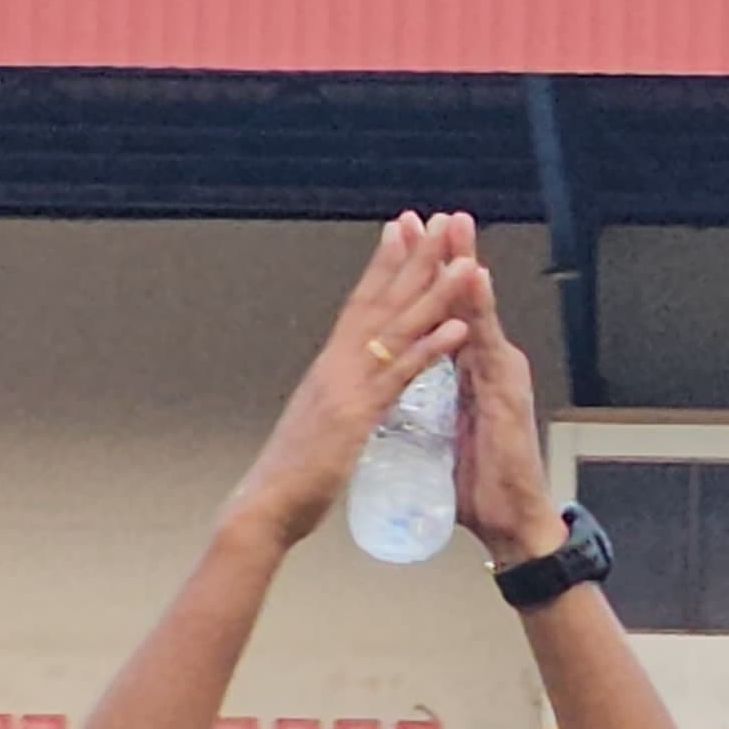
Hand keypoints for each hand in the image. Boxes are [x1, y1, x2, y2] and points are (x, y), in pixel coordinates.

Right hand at [219, 215, 475, 550]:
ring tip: (464, 262)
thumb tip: (343, 394)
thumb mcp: (318, 426)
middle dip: (411, 259)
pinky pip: (400, 375)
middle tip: (436, 221)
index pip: (360, 305)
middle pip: (380, 301)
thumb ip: (335, 403)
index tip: (401, 230)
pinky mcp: (357, 416)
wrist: (264, 507)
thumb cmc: (291, 477)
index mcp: (328, 368)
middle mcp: (335, 366)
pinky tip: (456, 327)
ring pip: (397, 328)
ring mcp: (346, 387)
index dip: (382, 266)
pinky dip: (430, 349)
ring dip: (433, 292)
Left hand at [435, 214, 571, 563]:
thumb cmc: (483, 488)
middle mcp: (488, 365)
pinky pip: (489, 342)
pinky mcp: (507, 391)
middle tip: (435, 214)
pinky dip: (480, 307)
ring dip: (466, 265)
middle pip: (464, 302)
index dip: (427, 281)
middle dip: (449, 256)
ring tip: (455, 227)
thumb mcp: (446, 437)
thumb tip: (409, 401)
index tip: (410, 244)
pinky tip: (473, 276)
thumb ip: (434, 410)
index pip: (445, 317)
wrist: (512, 524)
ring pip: (478, 310)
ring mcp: (501, 374)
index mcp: (470, 373)